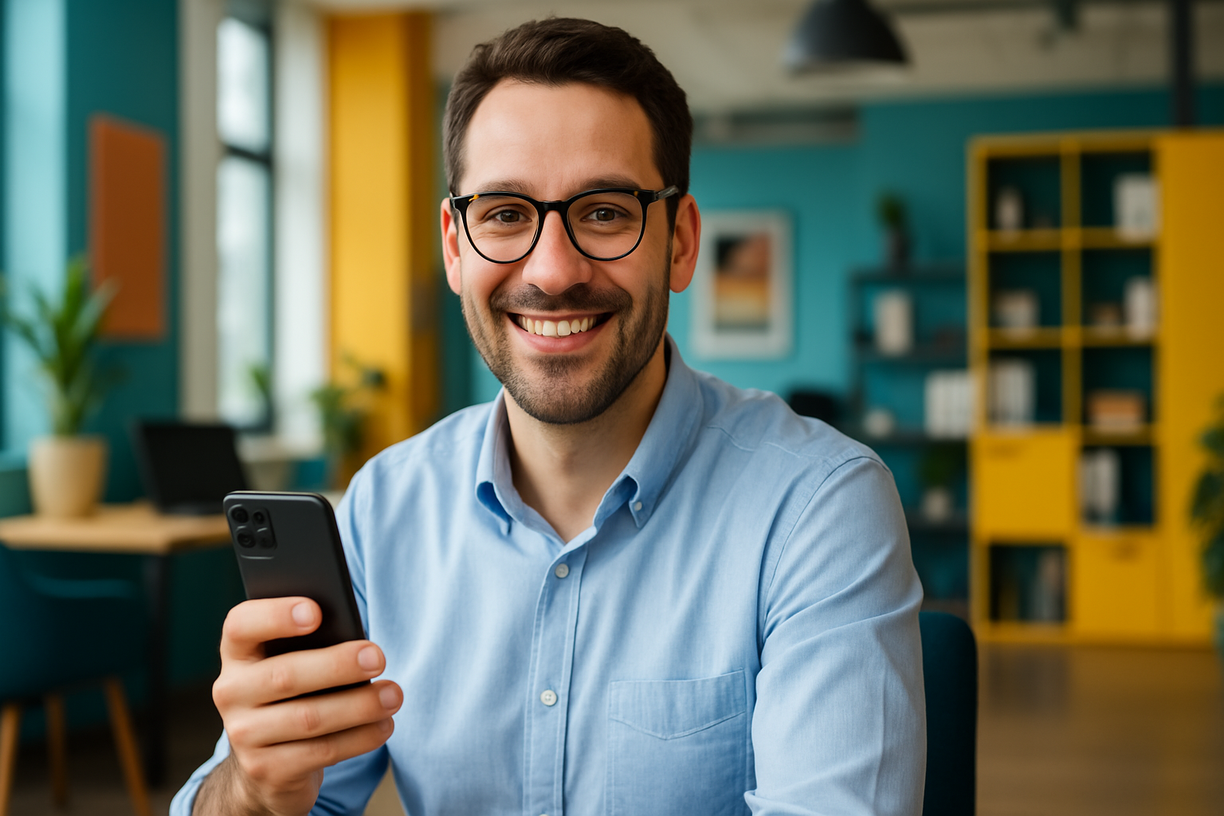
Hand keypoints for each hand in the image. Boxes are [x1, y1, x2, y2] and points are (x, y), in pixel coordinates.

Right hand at [193, 597, 401, 815]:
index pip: (241, 625)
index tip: (316, 612)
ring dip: (359, 706)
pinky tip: (383, 725)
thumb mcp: (294, 662)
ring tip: (393, 695)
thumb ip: (314, 643)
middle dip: (338, 666)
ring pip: (308, 718)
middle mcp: (232, 692)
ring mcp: (244, 734)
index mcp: (238, 653)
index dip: (275, 615)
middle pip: (285, 675)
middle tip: (378, 658)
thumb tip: (360, 644)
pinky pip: (320, 752)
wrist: (268, 764)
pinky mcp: (266, 770)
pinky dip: (359, 737)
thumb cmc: (294, 694)